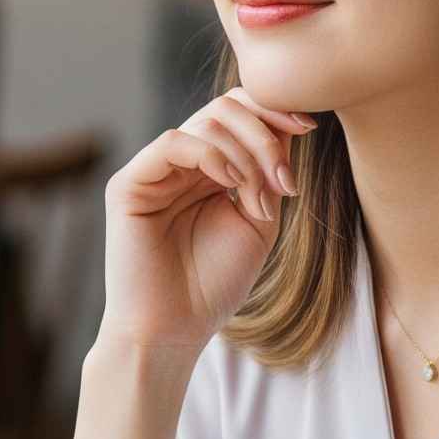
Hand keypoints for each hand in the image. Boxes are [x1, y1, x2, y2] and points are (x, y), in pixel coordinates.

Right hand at [100, 86, 318, 350]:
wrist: (173, 330)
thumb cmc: (213, 285)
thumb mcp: (258, 219)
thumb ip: (269, 172)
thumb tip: (290, 124)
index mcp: (207, 168)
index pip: (238, 113)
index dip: (274, 110)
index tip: (310, 127)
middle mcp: (179, 163)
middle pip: (225, 108)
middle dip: (265, 135)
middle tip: (285, 179)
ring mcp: (152, 171)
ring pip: (206, 122)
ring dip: (247, 156)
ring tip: (260, 199)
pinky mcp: (129, 184)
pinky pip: (173, 143)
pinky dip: (211, 155)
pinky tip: (231, 184)